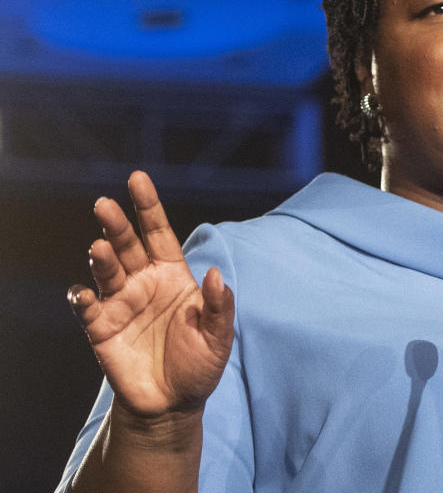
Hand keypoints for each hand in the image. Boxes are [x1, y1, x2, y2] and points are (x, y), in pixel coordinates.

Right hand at [67, 171, 234, 417]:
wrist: (173, 404)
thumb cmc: (199, 365)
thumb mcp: (218, 337)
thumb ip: (219, 306)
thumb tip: (214, 274)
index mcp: (173, 276)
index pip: (158, 233)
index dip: (148, 206)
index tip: (137, 178)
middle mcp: (143, 282)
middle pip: (127, 244)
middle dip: (116, 224)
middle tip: (105, 205)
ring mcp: (120, 303)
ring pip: (106, 271)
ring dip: (101, 257)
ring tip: (100, 247)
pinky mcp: (101, 329)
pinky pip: (87, 308)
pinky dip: (82, 298)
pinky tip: (83, 293)